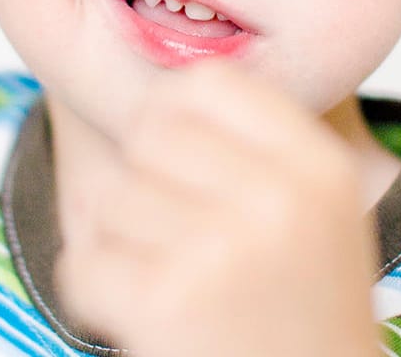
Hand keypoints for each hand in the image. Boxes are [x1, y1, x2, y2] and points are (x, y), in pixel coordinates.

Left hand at [55, 62, 380, 356]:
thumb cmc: (297, 316)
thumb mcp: (315, 215)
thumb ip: (256, 145)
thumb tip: (158, 83)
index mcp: (318, 168)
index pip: (208, 83)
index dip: (170, 112)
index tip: (172, 158)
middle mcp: (278, 199)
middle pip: (147, 133)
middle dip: (142, 184)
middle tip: (176, 242)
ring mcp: (221, 248)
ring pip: (109, 199)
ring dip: (118, 246)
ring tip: (173, 288)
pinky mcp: (166, 300)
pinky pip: (83, 263)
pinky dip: (94, 295)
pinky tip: (141, 317)